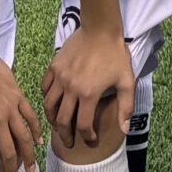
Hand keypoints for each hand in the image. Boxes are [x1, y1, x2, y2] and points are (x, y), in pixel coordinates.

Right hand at [42, 23, 134, 149]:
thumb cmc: (116, 55)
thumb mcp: (126, 81)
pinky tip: (53, 103)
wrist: (100, 29)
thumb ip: (126, 106)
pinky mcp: (53, 67)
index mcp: (89, 94)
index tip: (90, 140)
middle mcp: (71, 88)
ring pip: (49, 105)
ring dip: (52, 119)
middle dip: (65, 135)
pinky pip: (45, 87)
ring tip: (57, 126)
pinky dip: (46, 98)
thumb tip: (125, 129)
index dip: (86, 136)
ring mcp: (60, 77)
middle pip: (62, 119)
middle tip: (69, 142)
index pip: (82, 124)